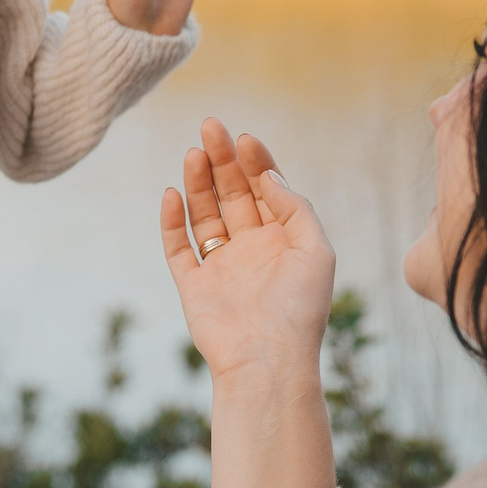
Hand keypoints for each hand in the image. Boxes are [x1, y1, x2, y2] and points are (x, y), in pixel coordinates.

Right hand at [161, 119, 338, 487]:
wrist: (267, 361)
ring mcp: (220, 267)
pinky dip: (172, 221)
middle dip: (222, 160)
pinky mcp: (193, 286)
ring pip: (204, 214)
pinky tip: (172, 194)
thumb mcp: (314, 249)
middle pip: (232, 194)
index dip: (255, 162)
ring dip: (198, 182)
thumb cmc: (299, 310)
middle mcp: (251, 249)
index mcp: (283, 241)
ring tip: (192, 153)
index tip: (244, 138)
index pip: (265, 189)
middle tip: (209, 126)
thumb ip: (293, 207)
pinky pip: (178, 247)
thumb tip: (267, 174)